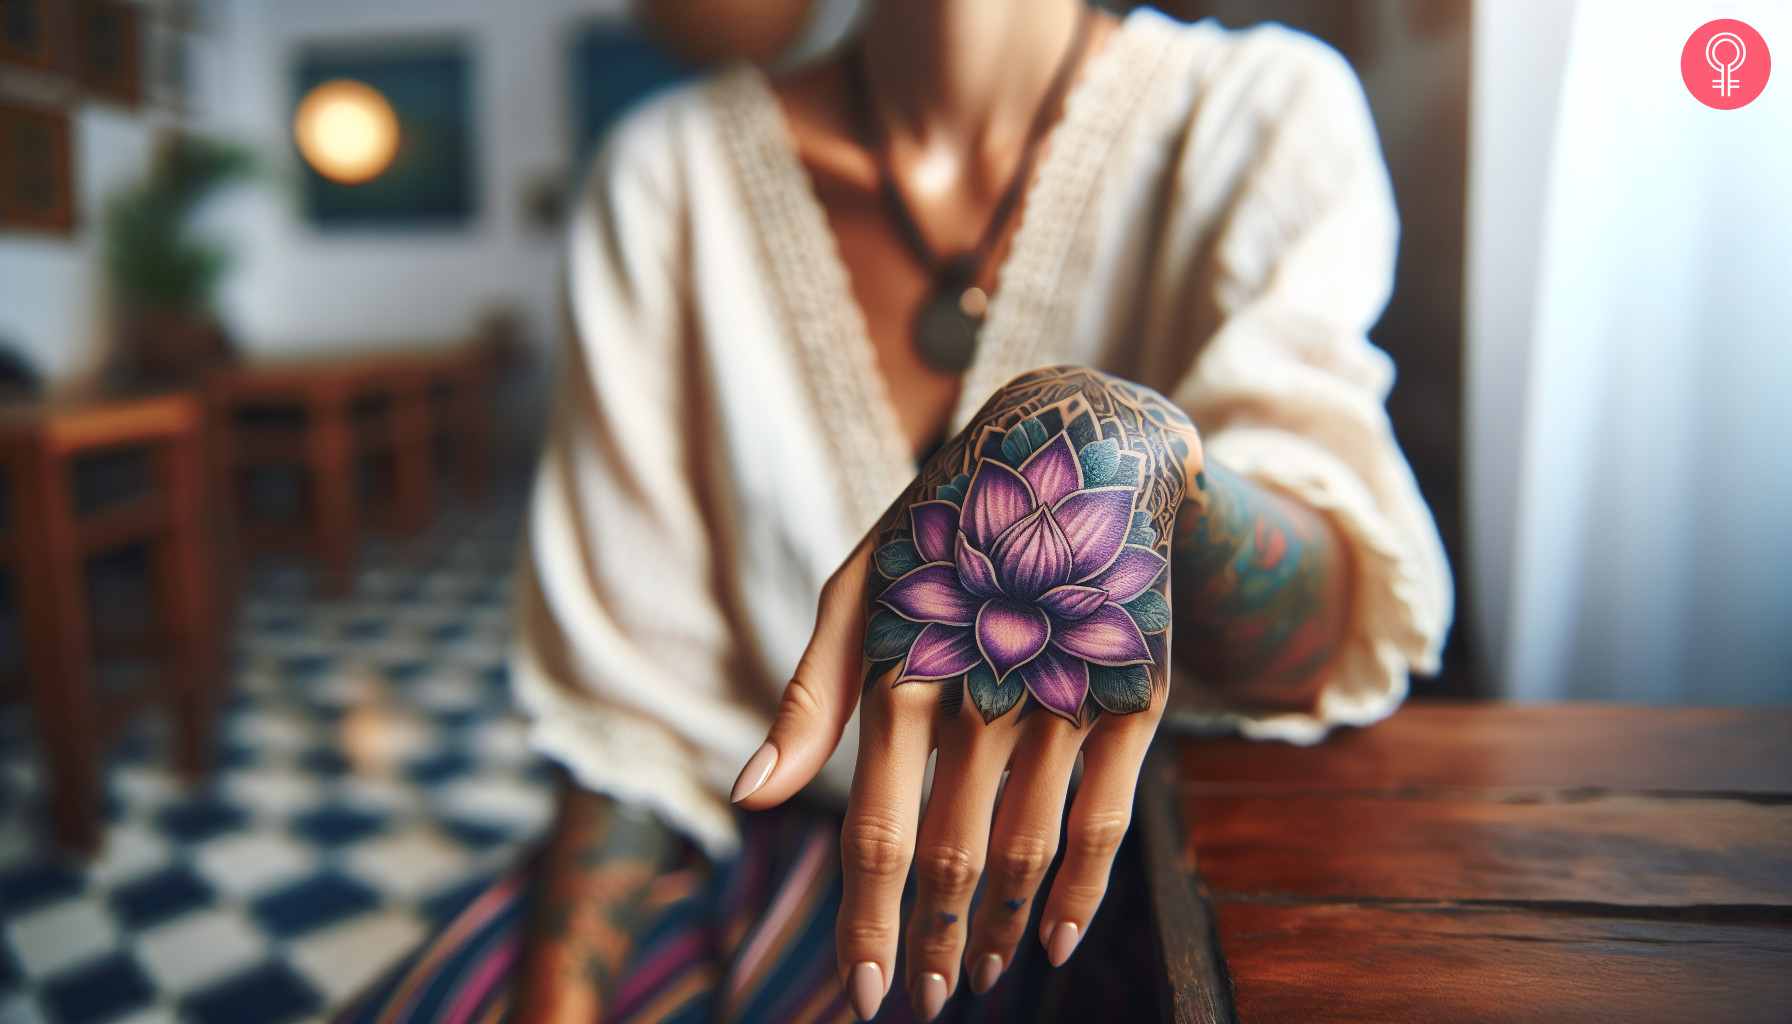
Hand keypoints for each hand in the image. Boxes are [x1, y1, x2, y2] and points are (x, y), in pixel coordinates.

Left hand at [731, 368, 1200, 1019]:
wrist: (1078, 448)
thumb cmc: (944, 530)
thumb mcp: (860, 588)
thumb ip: (811, 699)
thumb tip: (750, 800)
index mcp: (904, 663)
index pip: (877, 830)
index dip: (870, 921)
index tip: (865, 995)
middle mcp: (987, 685)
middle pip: (955, 854)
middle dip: (935, 941)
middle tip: (924, 999)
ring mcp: (1068, 691)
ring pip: (1030, 847)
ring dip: (1004, 927)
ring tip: (983, 974)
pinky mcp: (1133, 693)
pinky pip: (1106, 818)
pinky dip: (1082, 890)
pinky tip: (1059, 938)